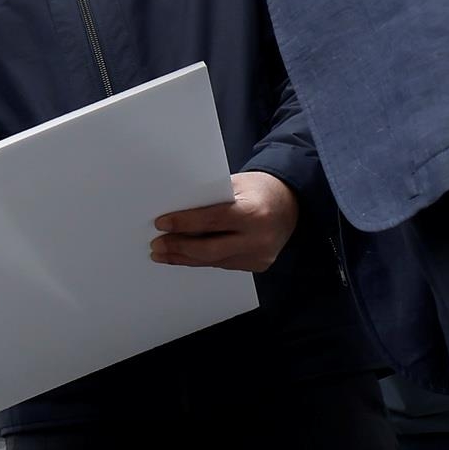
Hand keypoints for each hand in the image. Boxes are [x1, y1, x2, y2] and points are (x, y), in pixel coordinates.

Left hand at [149, 170, 295, 272]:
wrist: (292, 204)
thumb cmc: (259, 188)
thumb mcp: (237, 184)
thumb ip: (211, 199)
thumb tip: (175, 210)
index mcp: (253, 212)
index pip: (211, 221)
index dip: (183, 223)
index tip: (160, 224)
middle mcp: (258, 238)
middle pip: (210, 250)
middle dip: (179, 248)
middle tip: (156, 245)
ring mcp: (260, 256)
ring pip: (215, 261)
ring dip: (186, 258)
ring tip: (164, 254)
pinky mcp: (258, 265)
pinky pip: (224, 264)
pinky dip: (203, 260)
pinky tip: (186, 257)